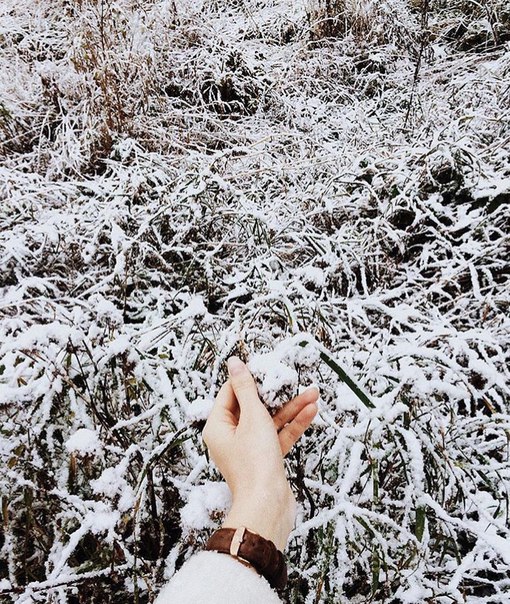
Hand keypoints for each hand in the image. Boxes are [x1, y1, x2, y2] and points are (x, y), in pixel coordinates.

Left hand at [202, 356, 318, 549]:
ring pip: (270, 420)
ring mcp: (249, 448)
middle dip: (276, 393)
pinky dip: (293, 424)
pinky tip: (311, 411)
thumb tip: (235, 364)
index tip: (264, 366)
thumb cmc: (255, 463)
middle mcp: (231, 436)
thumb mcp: (252, 417)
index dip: (248, 378)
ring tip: (313, 393)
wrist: (268, 507)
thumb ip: (246, 388)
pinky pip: (279, 435)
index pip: (230, 393)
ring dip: (291, 407)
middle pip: (253, 406)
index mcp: (218, 426)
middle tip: (291, 378)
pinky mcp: (266, 459)